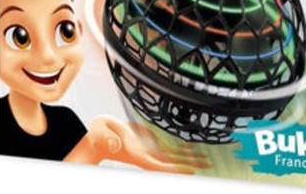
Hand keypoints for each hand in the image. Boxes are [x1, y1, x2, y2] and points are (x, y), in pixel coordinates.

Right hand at [87, 116, 209, 172]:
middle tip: (208, 166)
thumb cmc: (97, 136)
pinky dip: (180, 149)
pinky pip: (168, 149)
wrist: (98, 137)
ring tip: (207, 161)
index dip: (172, 169)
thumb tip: (114, 145)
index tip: (188, 170)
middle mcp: (145, 156)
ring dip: (189, 159)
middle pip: (171, 164)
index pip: (157, 166)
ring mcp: (148, 151)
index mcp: (135, 155)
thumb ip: (106, 140)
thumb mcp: (99, 135)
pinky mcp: (149, 145)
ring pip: (173, 157)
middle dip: (189, 166)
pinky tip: (191, 148)